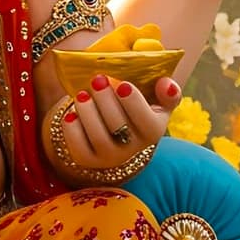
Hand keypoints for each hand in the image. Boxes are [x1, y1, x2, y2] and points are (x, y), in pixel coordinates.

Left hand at [54, 71, 179, 175]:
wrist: (115, 129)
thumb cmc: (137, 108)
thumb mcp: (156, 100)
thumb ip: (167, 91)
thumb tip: (166, 85)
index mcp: (154, 130)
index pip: (148, 122)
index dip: (134, 103)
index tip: (122, 84)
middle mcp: (133, 148)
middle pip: (119, 126)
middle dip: (106, 100)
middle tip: (97, 80)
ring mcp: (110, 156)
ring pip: (98, 137)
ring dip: (88, 112)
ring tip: (82, 94)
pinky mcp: (88, 159)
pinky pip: (79, 148)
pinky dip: (73, 129)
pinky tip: (72, 114)